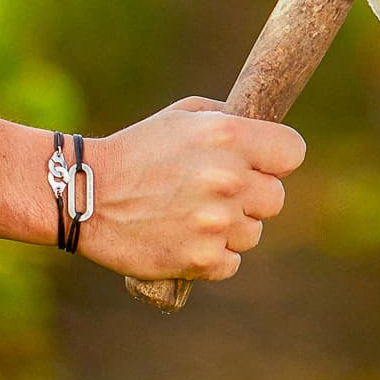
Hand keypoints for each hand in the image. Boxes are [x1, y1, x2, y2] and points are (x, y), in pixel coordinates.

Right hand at [84, 97, 305, 282]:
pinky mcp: (200, 259)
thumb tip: (264, 134)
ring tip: (194, 215)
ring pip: (254, 233)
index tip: (262, 162)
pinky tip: (187, 238)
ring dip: (232, 227)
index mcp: (228, 137)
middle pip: (276, 198)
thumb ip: (229, 120)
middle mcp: (229, 179)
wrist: (86, 194)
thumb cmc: (136, 150)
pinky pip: (232, 262)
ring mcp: (216, 222)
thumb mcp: (182, 117)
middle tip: (219, 192)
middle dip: (252, 195)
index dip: (277, 158)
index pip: (293, 152)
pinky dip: (214, 256)